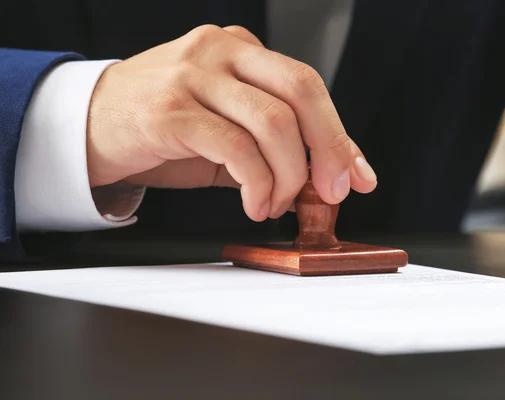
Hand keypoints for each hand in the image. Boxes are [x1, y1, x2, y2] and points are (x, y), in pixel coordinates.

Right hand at [87, 25, 377, 221]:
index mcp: (240, 49)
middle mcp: (220, 51)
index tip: (357, 176)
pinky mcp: (170, 110)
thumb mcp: (229, 129)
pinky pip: (234, 147)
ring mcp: (194, 76)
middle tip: (332, 191)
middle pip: (300, 91)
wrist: (90, 123)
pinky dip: (256, 183)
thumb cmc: (164, 127)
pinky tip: (254, 203)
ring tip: (275, 204)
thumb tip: (331, 176)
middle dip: (328, 148)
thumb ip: (277, 146)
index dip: (339, 134)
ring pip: (272, 123)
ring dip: (288, 176)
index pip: (306, 85)